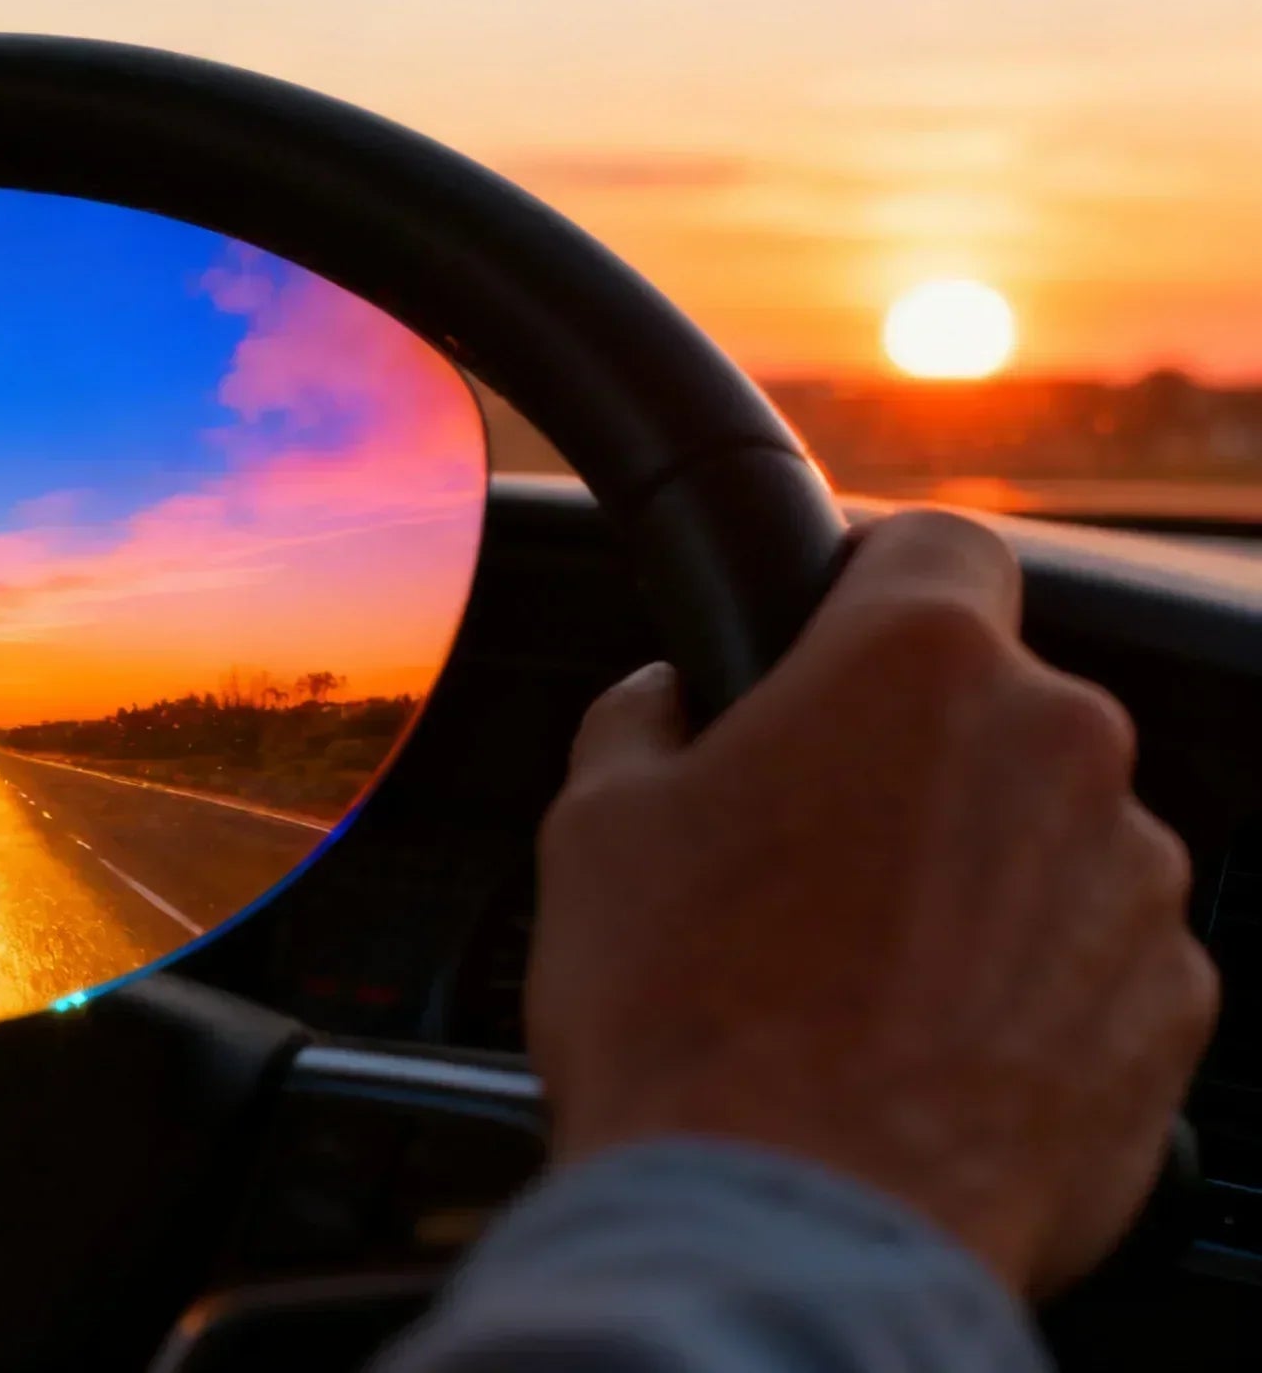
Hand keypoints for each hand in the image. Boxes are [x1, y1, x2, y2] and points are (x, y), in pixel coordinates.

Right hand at [529, 509, 1215, 1295]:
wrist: (788, 1225)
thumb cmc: (686, 1017)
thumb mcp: (595, 825)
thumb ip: (647, 723)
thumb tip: (666, 704)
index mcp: (918, 665)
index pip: (936, 542)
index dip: (870, 586)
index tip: (830, 641)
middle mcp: (1060, 747)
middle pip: (994, 707)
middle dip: (910, 762)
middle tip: (799, 854)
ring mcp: (1135, 884)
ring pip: (1050, 835)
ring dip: (974, 878)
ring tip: (852, 977)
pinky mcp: (1173, 1010)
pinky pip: (1095, 960)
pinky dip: (1026, 989)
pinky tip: (917, 1048)